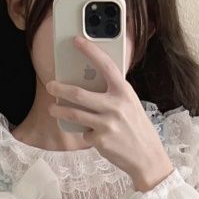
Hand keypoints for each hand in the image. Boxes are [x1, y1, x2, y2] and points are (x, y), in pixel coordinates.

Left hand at [45, 37, 174, 190]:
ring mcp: (107, 124)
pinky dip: (85, 133)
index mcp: (124, 93)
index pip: (106, 65)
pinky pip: (84, 133)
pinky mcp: (101, 140)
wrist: (148, 159)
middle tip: (50, 86)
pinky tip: (92, 135)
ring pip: (74, 114)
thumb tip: (89, 83)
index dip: (90, 51)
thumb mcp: (131, 106)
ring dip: (59, 111)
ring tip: (53, 109)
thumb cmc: (138, 129)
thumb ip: (114, 94)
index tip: (77, 40)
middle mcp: (115, 106)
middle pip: (78, 93)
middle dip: (59, 89)